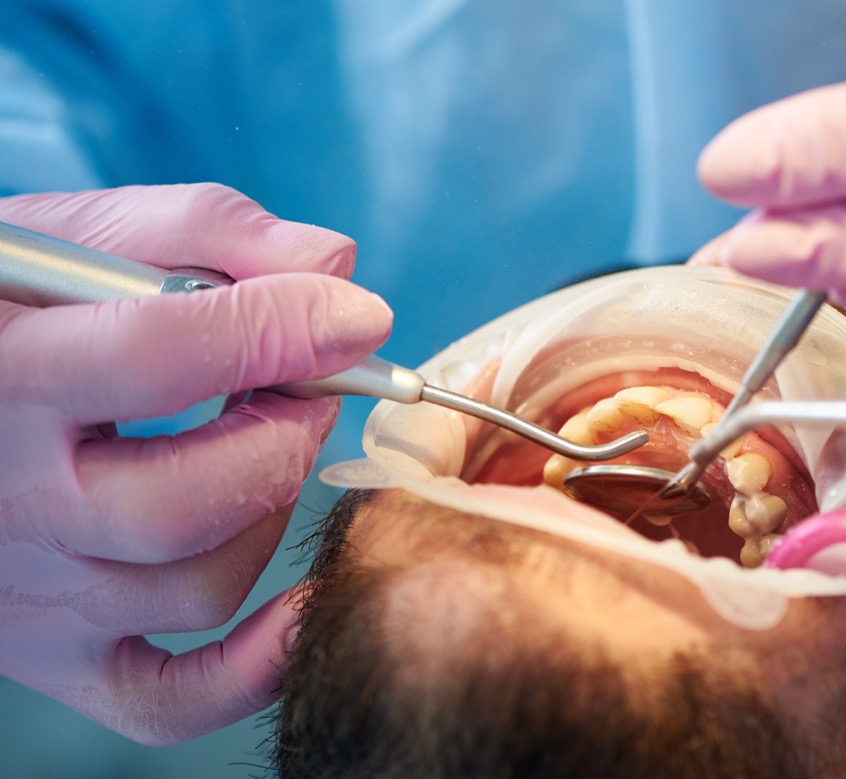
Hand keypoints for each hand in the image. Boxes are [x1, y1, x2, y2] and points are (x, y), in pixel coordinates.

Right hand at [0, 184, 391, 743]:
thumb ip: (205, 234)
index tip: (360, 316)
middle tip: (303, 394)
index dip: (282, 330)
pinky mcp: (58, 654)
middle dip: (282, 438)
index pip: (157, 356)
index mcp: (4, 372)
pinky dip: (253, 666)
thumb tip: (336, 265)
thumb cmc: (16, 308)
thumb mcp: (80, 238)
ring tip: (254, 453)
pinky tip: (298, 602)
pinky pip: (169, 701)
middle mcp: (8, 498)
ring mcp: (32, 592)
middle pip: (185, 503)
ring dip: (270, 514)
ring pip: (199, 587)